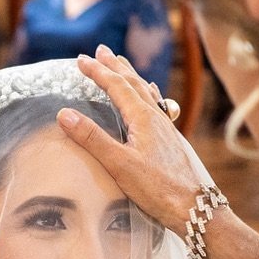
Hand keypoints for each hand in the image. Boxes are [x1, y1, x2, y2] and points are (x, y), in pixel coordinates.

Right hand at [58, 45, 204, 234]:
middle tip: (100, 51)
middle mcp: (155, 117)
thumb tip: (64, 113)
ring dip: (130, 76)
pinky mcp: (170, 139)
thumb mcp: (118, 164)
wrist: (194, 207)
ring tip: (121, 64)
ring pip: (145, 92)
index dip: (97, 72)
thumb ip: (92, 138)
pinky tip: (151, 95)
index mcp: (142, 118)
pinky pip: (155, 105)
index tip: (80, 60)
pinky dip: (146, 92)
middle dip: (114, 66)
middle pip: (133, 83)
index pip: (116, 86)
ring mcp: (165, 127)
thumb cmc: (157, 188)